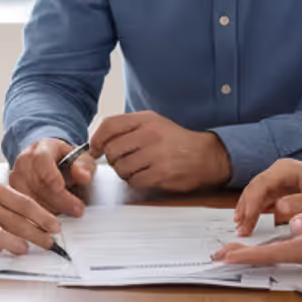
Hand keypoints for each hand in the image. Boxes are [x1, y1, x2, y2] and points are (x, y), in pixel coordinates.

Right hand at [0, 170, 61, 257]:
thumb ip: (7, 199)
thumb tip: (32, 214)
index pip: (24, 204)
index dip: (42, 217)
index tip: (56, 226)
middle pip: (15, 221)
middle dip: (36, 234)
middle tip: (49, 243)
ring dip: (13, 243)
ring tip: (26, 249)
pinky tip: (0, 252)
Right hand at [9, 137, 96, 216]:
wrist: (45, 158)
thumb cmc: (62, 159)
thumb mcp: (78, 158)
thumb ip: (83, 166)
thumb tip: (83, 176)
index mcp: (41, 150)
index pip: (44, 166)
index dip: (54, 180)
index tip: (65, 191)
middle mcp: (24, 162)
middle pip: (39, 186)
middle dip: (61, 202)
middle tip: (78, 209)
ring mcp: (15, 178)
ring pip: (31, 200)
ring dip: (51, 211)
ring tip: (68, 212)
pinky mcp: (12, 192)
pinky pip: (24, 208)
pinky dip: (40, 215)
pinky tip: (53, 217)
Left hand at [89, 111, 230, 191]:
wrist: (206, 155)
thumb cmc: (176, 140)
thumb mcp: (154, 123)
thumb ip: (128, 128)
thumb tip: (100, 141)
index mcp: (146, 120)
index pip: (110, 125)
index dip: (96, 139)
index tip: (94, 149)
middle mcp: (150, 134)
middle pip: (112, 149)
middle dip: (112, 159)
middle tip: (121, 161)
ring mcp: (155, 154)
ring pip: (121, 167)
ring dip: (124, 172)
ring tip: (136, 169)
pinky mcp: (160, 173)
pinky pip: (134, 181)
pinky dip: (135, 181)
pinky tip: (145, 176)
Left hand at [211, 196, 301, 267]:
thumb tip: (295, 224)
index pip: (270, 253)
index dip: (247, 254)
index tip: (226, 254)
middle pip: (267, 258)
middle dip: (242, 256)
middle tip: (217, 255)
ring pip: (273, 256)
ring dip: (251, 254)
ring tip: (230, 252)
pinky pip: (281, 252)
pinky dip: (264, 250)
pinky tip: (257, 247)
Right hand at [230, 159, 301, 235]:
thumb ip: (300, 204)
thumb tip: (278, 209)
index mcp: (287, 170)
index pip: (261, 185)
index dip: (251, 204)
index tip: (247, 220)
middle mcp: (280, 170)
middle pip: (255, 188)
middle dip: (245, 208)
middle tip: (240, 228)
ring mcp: (280, 178)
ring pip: (257, 192)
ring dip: (248, 209)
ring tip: (241, 227)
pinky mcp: (283, 186)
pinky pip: (265, 196)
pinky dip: (257, 209)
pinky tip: (251, 220)